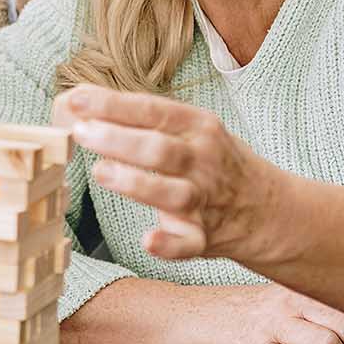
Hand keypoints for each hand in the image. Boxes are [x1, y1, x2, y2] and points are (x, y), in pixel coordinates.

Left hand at [58, 83, 282, 261]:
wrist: (268, 207)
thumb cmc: (210, 160)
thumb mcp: (188, 129)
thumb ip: (138, 119)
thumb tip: (75, 104)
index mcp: (197, 126)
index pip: (153, 110)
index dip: (113, 104)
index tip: (76, 98)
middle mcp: (202, 160)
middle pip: (160, 149)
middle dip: (118, 139)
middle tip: (79, 133)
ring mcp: (205, 200)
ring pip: (173, 193)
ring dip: (137, 183)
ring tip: (100, 172)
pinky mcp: (205, 237)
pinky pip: (188, 243)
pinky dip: (169, 245)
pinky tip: (148, 240)